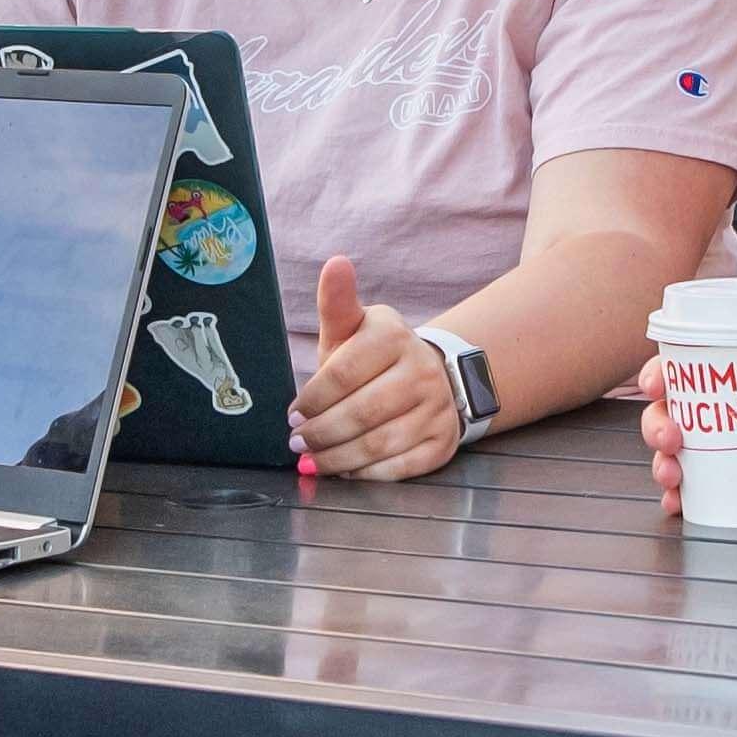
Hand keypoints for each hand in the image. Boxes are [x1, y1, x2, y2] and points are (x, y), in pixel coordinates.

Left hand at [290, 254, 463, 481]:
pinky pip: (400, 467)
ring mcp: (437, 408)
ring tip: (314, 459)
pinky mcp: (443, 441)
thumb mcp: (352, 328)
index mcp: (394, 336)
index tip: (293, 414)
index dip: (313, 399)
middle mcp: (422, 370)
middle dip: (321, 433)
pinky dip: (367, 473)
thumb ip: (336, 302)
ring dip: (338, 458)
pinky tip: (347, 469)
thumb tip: (336, 263)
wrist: (431, 376)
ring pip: (379, 443)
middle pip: (360, 413)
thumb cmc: (373, 357)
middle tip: (297, 442)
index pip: (343, 373)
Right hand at [639, 340, 736, 515]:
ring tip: (673, 475)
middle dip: (656, 427)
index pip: (668, 370)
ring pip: (664, 453)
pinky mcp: (705, 477)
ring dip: (662, 465)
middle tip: (672, 439)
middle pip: (658, 415)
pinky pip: (681, 488)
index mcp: (706, 379)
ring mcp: (696, 446)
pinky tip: (679, 503)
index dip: (655, 376)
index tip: (656, 384)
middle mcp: (694, 412)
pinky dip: (676, 497)